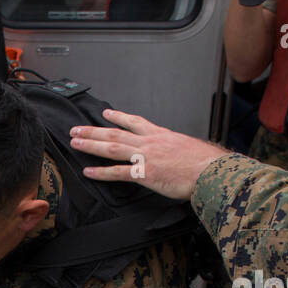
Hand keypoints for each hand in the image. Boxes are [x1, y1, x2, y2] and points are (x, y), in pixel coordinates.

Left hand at [70, 110, 227, 200]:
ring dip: (91, 145)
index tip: (106, 113)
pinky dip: (101, 172)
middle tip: (76, 129)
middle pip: (116, 133)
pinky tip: (88, 171)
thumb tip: (174, 154)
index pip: (136, 122)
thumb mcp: (188, 149)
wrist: (212, 171)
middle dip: (94, 131)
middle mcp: (150, 142)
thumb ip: (175, 149)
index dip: (119, 117)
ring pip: (112, 148)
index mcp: (161, 135)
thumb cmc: (205, 163)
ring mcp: (146, 157)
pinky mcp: (145, 174)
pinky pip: (118, 172)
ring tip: (75, 142)